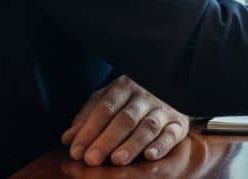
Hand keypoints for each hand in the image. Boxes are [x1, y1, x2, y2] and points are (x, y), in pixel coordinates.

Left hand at [62, 75, 189, 165]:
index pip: (104, 108)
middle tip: (92, 159)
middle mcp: (145, 96)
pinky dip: (162, 145)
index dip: (89, 130)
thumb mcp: (106, 101)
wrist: (168, 90)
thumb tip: (68, 139)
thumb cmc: (130, 101)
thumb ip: (87, 118)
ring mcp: (164, 109)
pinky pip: (172, 133)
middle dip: (107, 140)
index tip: (76, 151)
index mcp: (124, 87)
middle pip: (125, 118)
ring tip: (117, 160)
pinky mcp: (179, 123)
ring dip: (132, 144)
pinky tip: (149, 156)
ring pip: (148, 126)